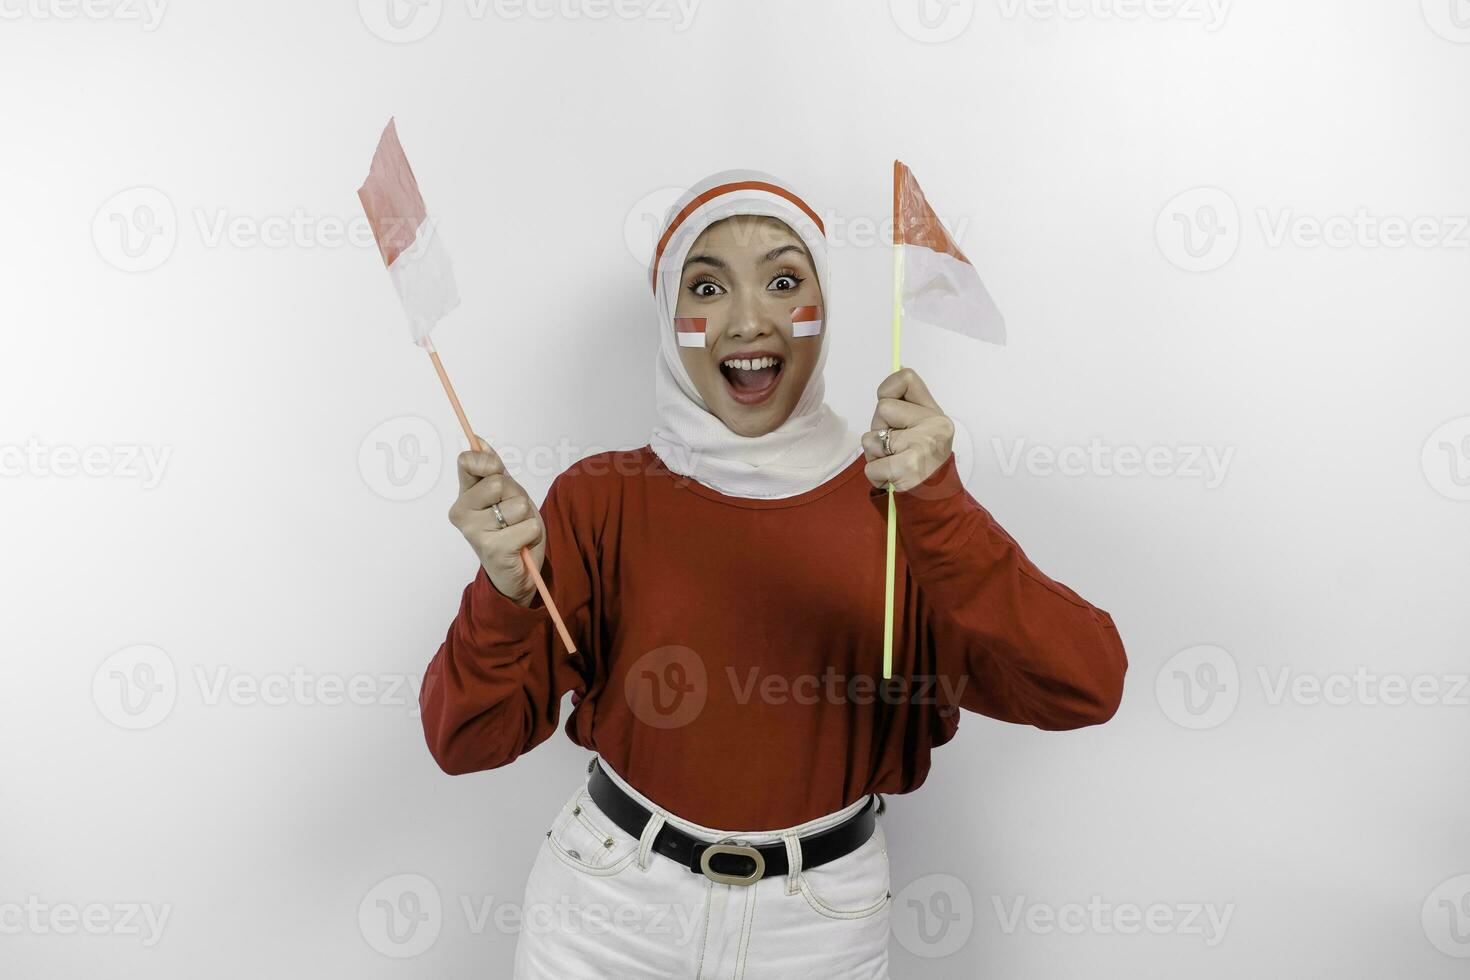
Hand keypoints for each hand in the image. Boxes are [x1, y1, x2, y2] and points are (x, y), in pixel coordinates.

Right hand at [448, 437, 544, 606]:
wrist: (519, 572)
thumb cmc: (511, 529)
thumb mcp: (506, 494)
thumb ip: (493, 470)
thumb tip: (478, 440)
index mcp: (463, 495)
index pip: (467, 461)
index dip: (488, 463)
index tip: (496, 473)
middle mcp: (462, 513)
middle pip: (499, 482)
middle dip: (516, 496)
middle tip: (512, 515)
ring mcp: (475, 532)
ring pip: (517, 505)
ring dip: (526, 517)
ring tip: (517, 531)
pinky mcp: (493, 549)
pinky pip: (528, 526)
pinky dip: (532, 534)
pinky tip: (521, 545)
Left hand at [862, 367, 954, 490]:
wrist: (935, 502)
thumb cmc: (922, 464)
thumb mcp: (924, 429)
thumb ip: (909, 404)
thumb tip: (900, 367)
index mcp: (936, 414)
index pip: (906, 379)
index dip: (888, 388)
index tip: (887, 405)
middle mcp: (934, 426)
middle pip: (882, 409)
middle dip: (879, 429)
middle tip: (895, 448)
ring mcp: (922, 445)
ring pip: (872, 437)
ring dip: (875, 454)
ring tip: (894, 463)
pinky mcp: (909, 467)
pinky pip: (871, 465)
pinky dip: (876, 475)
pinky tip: (893, 479)